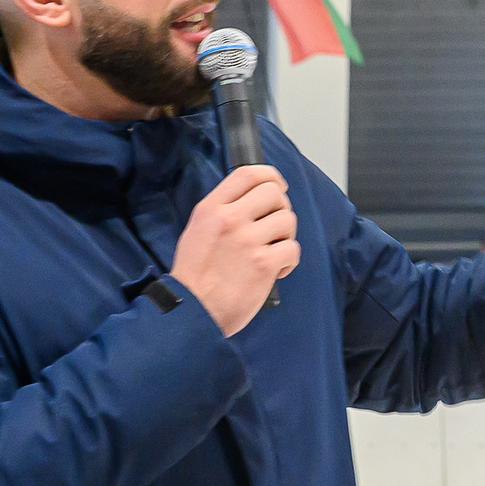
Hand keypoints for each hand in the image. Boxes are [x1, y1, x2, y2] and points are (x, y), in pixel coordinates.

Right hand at [172, 164, 298, 335]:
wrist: (192, 311)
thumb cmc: (195, 276)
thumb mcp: (197, 231)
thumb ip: (221, 212)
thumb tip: (250, 200)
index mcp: (212, 208)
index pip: (247, 174)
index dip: (269, 175)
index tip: (278, 185)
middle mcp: (231, 219)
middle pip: (273, 192)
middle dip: (281, 207)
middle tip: (275, 226)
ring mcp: (248, 241)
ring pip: (287, 219)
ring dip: (286, 235)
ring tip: (274, 250)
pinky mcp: (264, 264)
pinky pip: (292, 249)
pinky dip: (289, 261)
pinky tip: (276, 270)